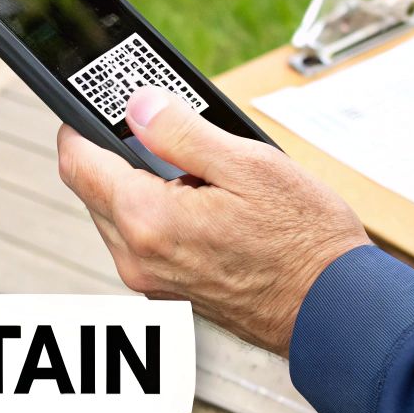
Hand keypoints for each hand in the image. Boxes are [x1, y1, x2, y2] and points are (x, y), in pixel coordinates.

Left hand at [56, 86, 369, 355]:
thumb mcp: (247, 164)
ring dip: (138, 185)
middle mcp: (139, 259)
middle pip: (92, 190)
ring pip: (116, 217)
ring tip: (195, 167)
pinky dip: (158, 215)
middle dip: (115, 153)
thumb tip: (137, 106)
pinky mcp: (171, 293)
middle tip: (159, 125)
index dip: (79, 124)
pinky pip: (143, 242)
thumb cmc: (305, 241)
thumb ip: (180, 131)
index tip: (96, 102)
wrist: (336, 309)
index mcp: (147, 221)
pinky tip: (202, 201)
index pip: (77, 163)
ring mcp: (153, 282)